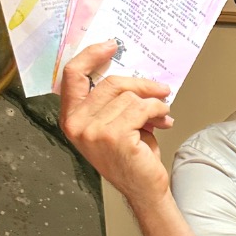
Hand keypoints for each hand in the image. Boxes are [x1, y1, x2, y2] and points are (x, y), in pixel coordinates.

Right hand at [59, 41, 174, 213]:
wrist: (144, 190)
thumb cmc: (131, 158)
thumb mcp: (114, 124)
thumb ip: (112, 101)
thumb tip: (131, 73)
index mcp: (71, 119)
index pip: (72, 76)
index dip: (91, 56)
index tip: (110, 45)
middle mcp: (77, 125)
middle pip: (110, 83)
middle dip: (141, 84)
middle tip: (160, 89)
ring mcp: (94, 131)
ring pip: (129, 96)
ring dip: (153, 102)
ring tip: (162, 114)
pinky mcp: (115, 136)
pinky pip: (141, 108)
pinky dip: (157, 111)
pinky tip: (163, 121)